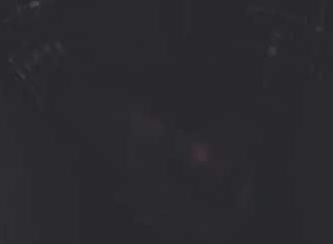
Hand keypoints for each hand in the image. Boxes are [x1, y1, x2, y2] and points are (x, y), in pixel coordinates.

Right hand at [53, 80, 256, 242]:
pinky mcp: (164, 175)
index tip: (248, 181)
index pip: (211, 230)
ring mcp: (164, 189)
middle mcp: (164, 200)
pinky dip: (212, 180)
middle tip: (247, 173)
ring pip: (206, 206)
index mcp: (161, 199)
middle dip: (235, 203)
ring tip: (240, 166)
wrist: (84, 102)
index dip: (235, 212)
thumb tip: (223, 168)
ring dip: (225, 191)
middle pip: (212, 221)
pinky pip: (195, 191)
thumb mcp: (148, 128)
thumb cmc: (113, 116)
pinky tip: (220, 163)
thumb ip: (183, 148)